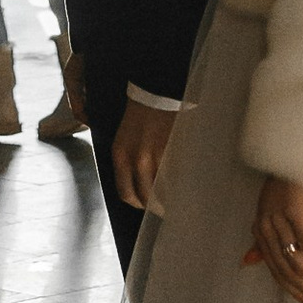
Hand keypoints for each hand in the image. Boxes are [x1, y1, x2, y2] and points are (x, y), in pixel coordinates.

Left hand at [110, 95, 175, 211]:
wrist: (154, 93)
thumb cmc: (138, 115)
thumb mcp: (122, 140)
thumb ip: (126, 162)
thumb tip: (135, 184)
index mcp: (120, 156)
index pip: (125, 193)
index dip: (136, 203)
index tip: (142, 205)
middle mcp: (136, 161)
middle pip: (145, 197)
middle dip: (153, 206)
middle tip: (161, 209)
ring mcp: (156, 157)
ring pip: (162, 191)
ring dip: (168, 199)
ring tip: (174, 201)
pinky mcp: (173, 152)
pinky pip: (176, 177)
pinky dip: (179, 185)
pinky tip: (182, 186)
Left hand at [241, 176, 302, 302]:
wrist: (292, 153)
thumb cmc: (284, 184)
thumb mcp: (271, 215)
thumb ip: (260, 241)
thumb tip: (247, 262)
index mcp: (260, 235)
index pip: (278, 276)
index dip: (299, 294)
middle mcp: (266, 230)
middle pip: (290, 274)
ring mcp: (278, 221)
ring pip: (301, 263)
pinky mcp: (294, 211)